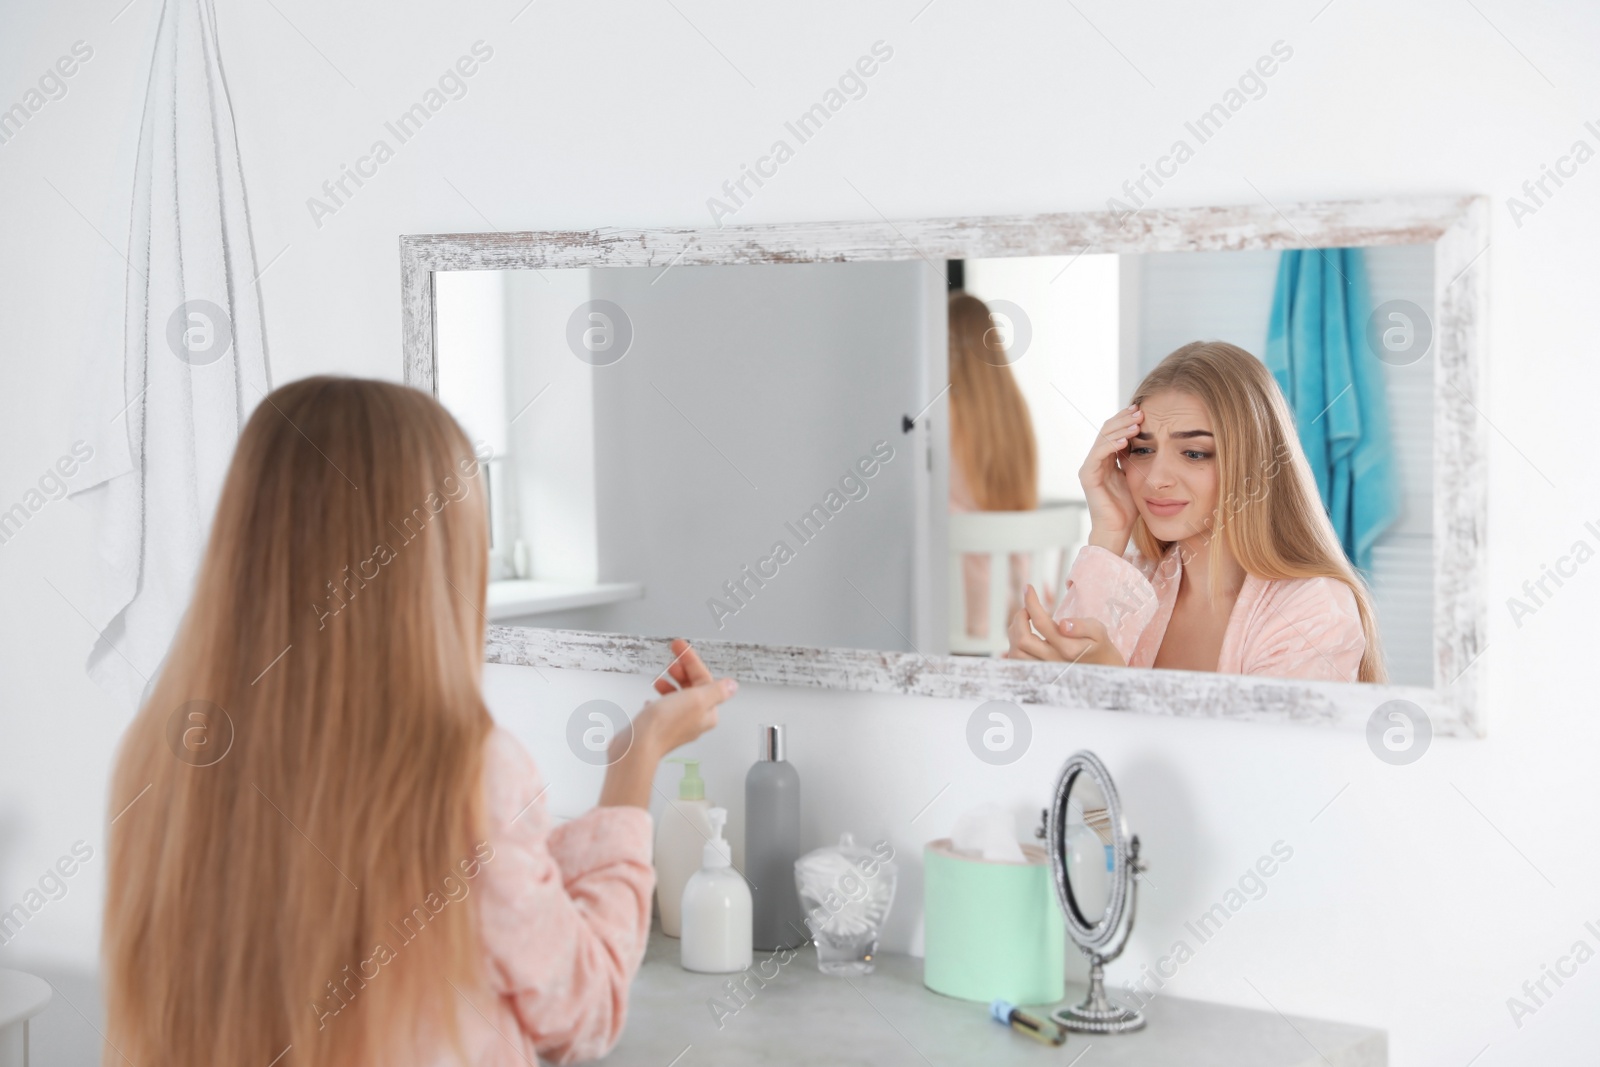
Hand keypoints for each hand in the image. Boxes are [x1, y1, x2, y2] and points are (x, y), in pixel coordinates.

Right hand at [600, 640, 735, 808]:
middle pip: (693, 688)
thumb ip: (716, 690)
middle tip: (672, 660)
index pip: (705, 680)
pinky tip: (653, 699)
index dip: (692, 661)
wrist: (638, 745)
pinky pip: (664, 710)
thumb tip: (733, 686)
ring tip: (660, 679)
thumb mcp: (697, 699)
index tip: (680, 647)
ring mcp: (677, 725)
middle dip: (683, 671)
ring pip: (678, 698)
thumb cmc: (665, 723)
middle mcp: (694, 721)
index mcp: (707, 713)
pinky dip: (660, 700)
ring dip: (671, 684)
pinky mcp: (660, 729)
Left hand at [1003, 585, 1126, 666]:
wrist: (1099, 666)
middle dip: (1019, 617)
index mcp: (1068, 648)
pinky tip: (1023, 633)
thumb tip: (1063, 624)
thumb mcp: (1097, 631)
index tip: (1028, 589)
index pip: (1041, 623)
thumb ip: (1082, 627)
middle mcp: (1053, 660)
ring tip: (1024, 620)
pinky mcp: (1038, 672)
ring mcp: (1044, 668)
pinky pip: (1016, 661)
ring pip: (1016, 653)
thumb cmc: (1096, 643)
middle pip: (1022, 640)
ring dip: (1014, 632)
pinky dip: (1014, 644)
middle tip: (1026, 608)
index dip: (1031, 603)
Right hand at [1080, 405, 1141, 556]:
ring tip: (1136, 422)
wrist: (1118, 529)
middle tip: (1140, 411)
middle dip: (1124, 419)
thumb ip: (1137, 458)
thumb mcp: (1137, 476)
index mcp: (1107, 459)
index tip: (1143, 410)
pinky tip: (1125, 441)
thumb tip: (1152, 439)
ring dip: (1120, 429)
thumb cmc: (1129, 507)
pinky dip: (1111, 445)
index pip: (1114, 431)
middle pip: (1106, 430)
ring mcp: (1090, 467)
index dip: (1126, 419)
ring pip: (1102, 439)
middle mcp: (1096, 460)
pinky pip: (1098, 455)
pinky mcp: (1088, 476)